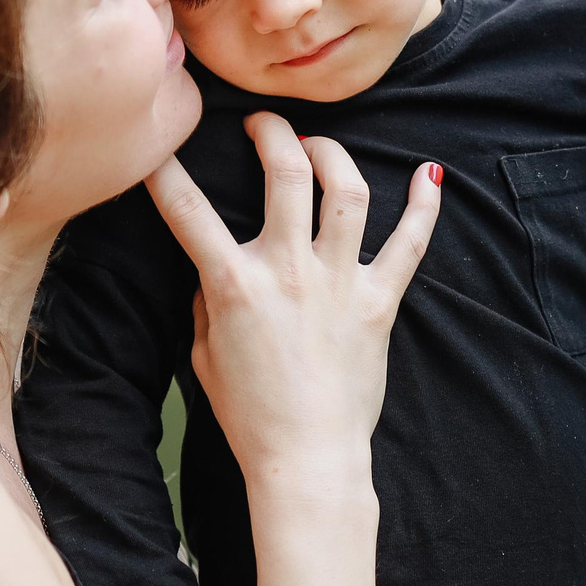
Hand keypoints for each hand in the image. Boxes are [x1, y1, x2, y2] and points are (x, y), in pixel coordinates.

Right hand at [145, 112, 440, 480]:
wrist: (307, 458)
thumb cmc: (250, 414)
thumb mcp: (205, 355)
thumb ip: (207, 301)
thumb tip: (214, 269)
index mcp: (234, 284)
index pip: (187, 211)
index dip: (165, 171)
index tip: (157, 146)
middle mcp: (289, 271)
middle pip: (286, 173)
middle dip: (271, 134)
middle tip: (262, 127)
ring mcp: (339, 282)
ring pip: (347, 191)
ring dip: (334, 155)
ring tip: (320, 148)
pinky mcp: (379, 302)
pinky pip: (410, 244)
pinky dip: (423, 207)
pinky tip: (428, 176)